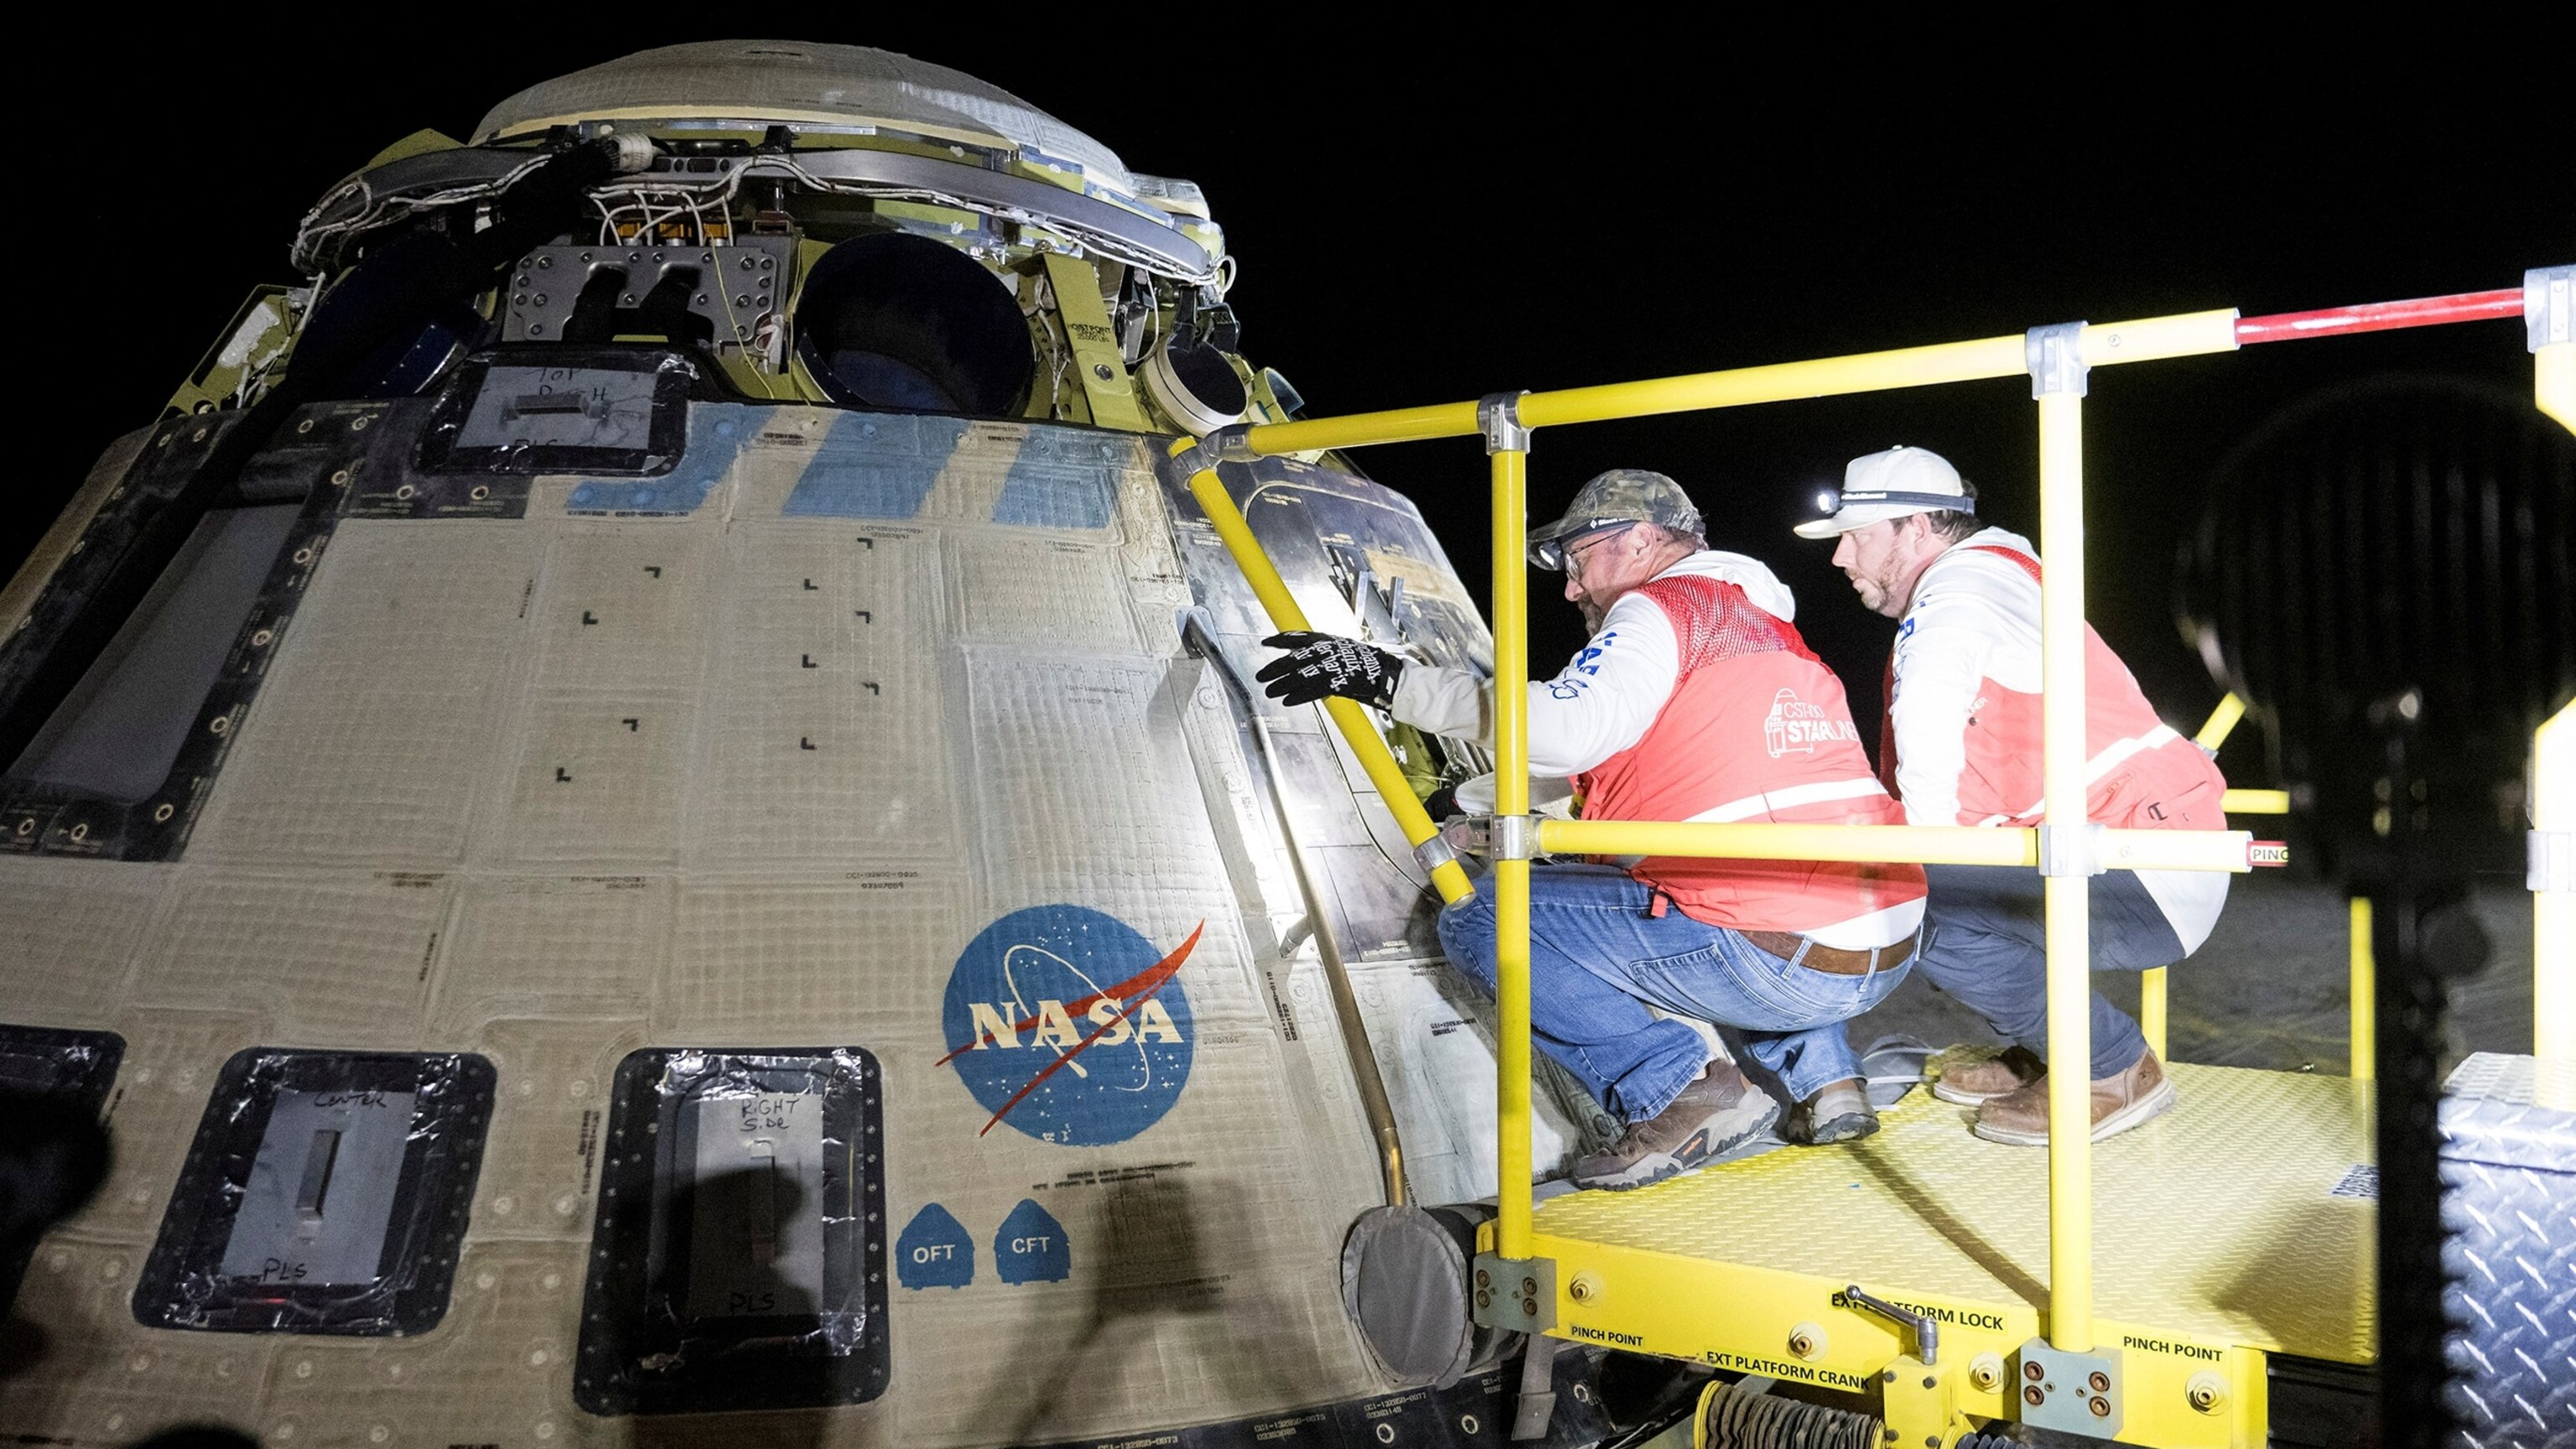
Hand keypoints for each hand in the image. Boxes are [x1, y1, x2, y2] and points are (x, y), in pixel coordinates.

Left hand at [1255, 632, 1402, 709]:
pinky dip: (1298, 696)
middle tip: (1260, 676)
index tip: (1266, 642)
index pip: (1298, 637)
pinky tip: (1287, 701)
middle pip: (1293, 658)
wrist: (1385, 673)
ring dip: (1282, 685)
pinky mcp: (1336, 682)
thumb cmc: (1363, 664)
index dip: (1280, 640)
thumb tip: (1299, 658)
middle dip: (1275, 668)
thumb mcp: (1339, 650)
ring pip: (1299, 675)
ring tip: (1269, 691)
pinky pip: (1312, 690)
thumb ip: (1320, 653)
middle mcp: (1326, 650)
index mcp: (1326, 640)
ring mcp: (1331, 666)